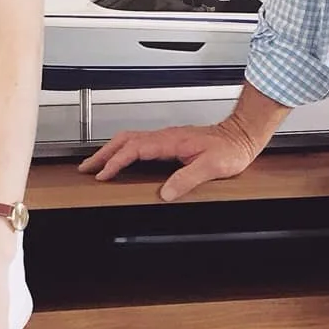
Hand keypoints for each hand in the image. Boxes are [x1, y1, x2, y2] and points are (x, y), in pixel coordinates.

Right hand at [79, 119, 260, 201]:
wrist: (241, 135)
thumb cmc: (230, 149)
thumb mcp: (212, 167)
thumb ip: (187, 178)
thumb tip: (165, 193)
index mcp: (170, 141)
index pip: (134, 149)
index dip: (115, 162)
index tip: (102, 175)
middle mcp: (165, 136)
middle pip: (125, 140)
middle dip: (103, 154)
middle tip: (87, 168)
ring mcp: (166, 137)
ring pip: (130, 139)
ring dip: (111, 150)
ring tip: (97, 164)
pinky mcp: (170, 141)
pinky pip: (139, 142)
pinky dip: (123, 150)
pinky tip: (122, 159)